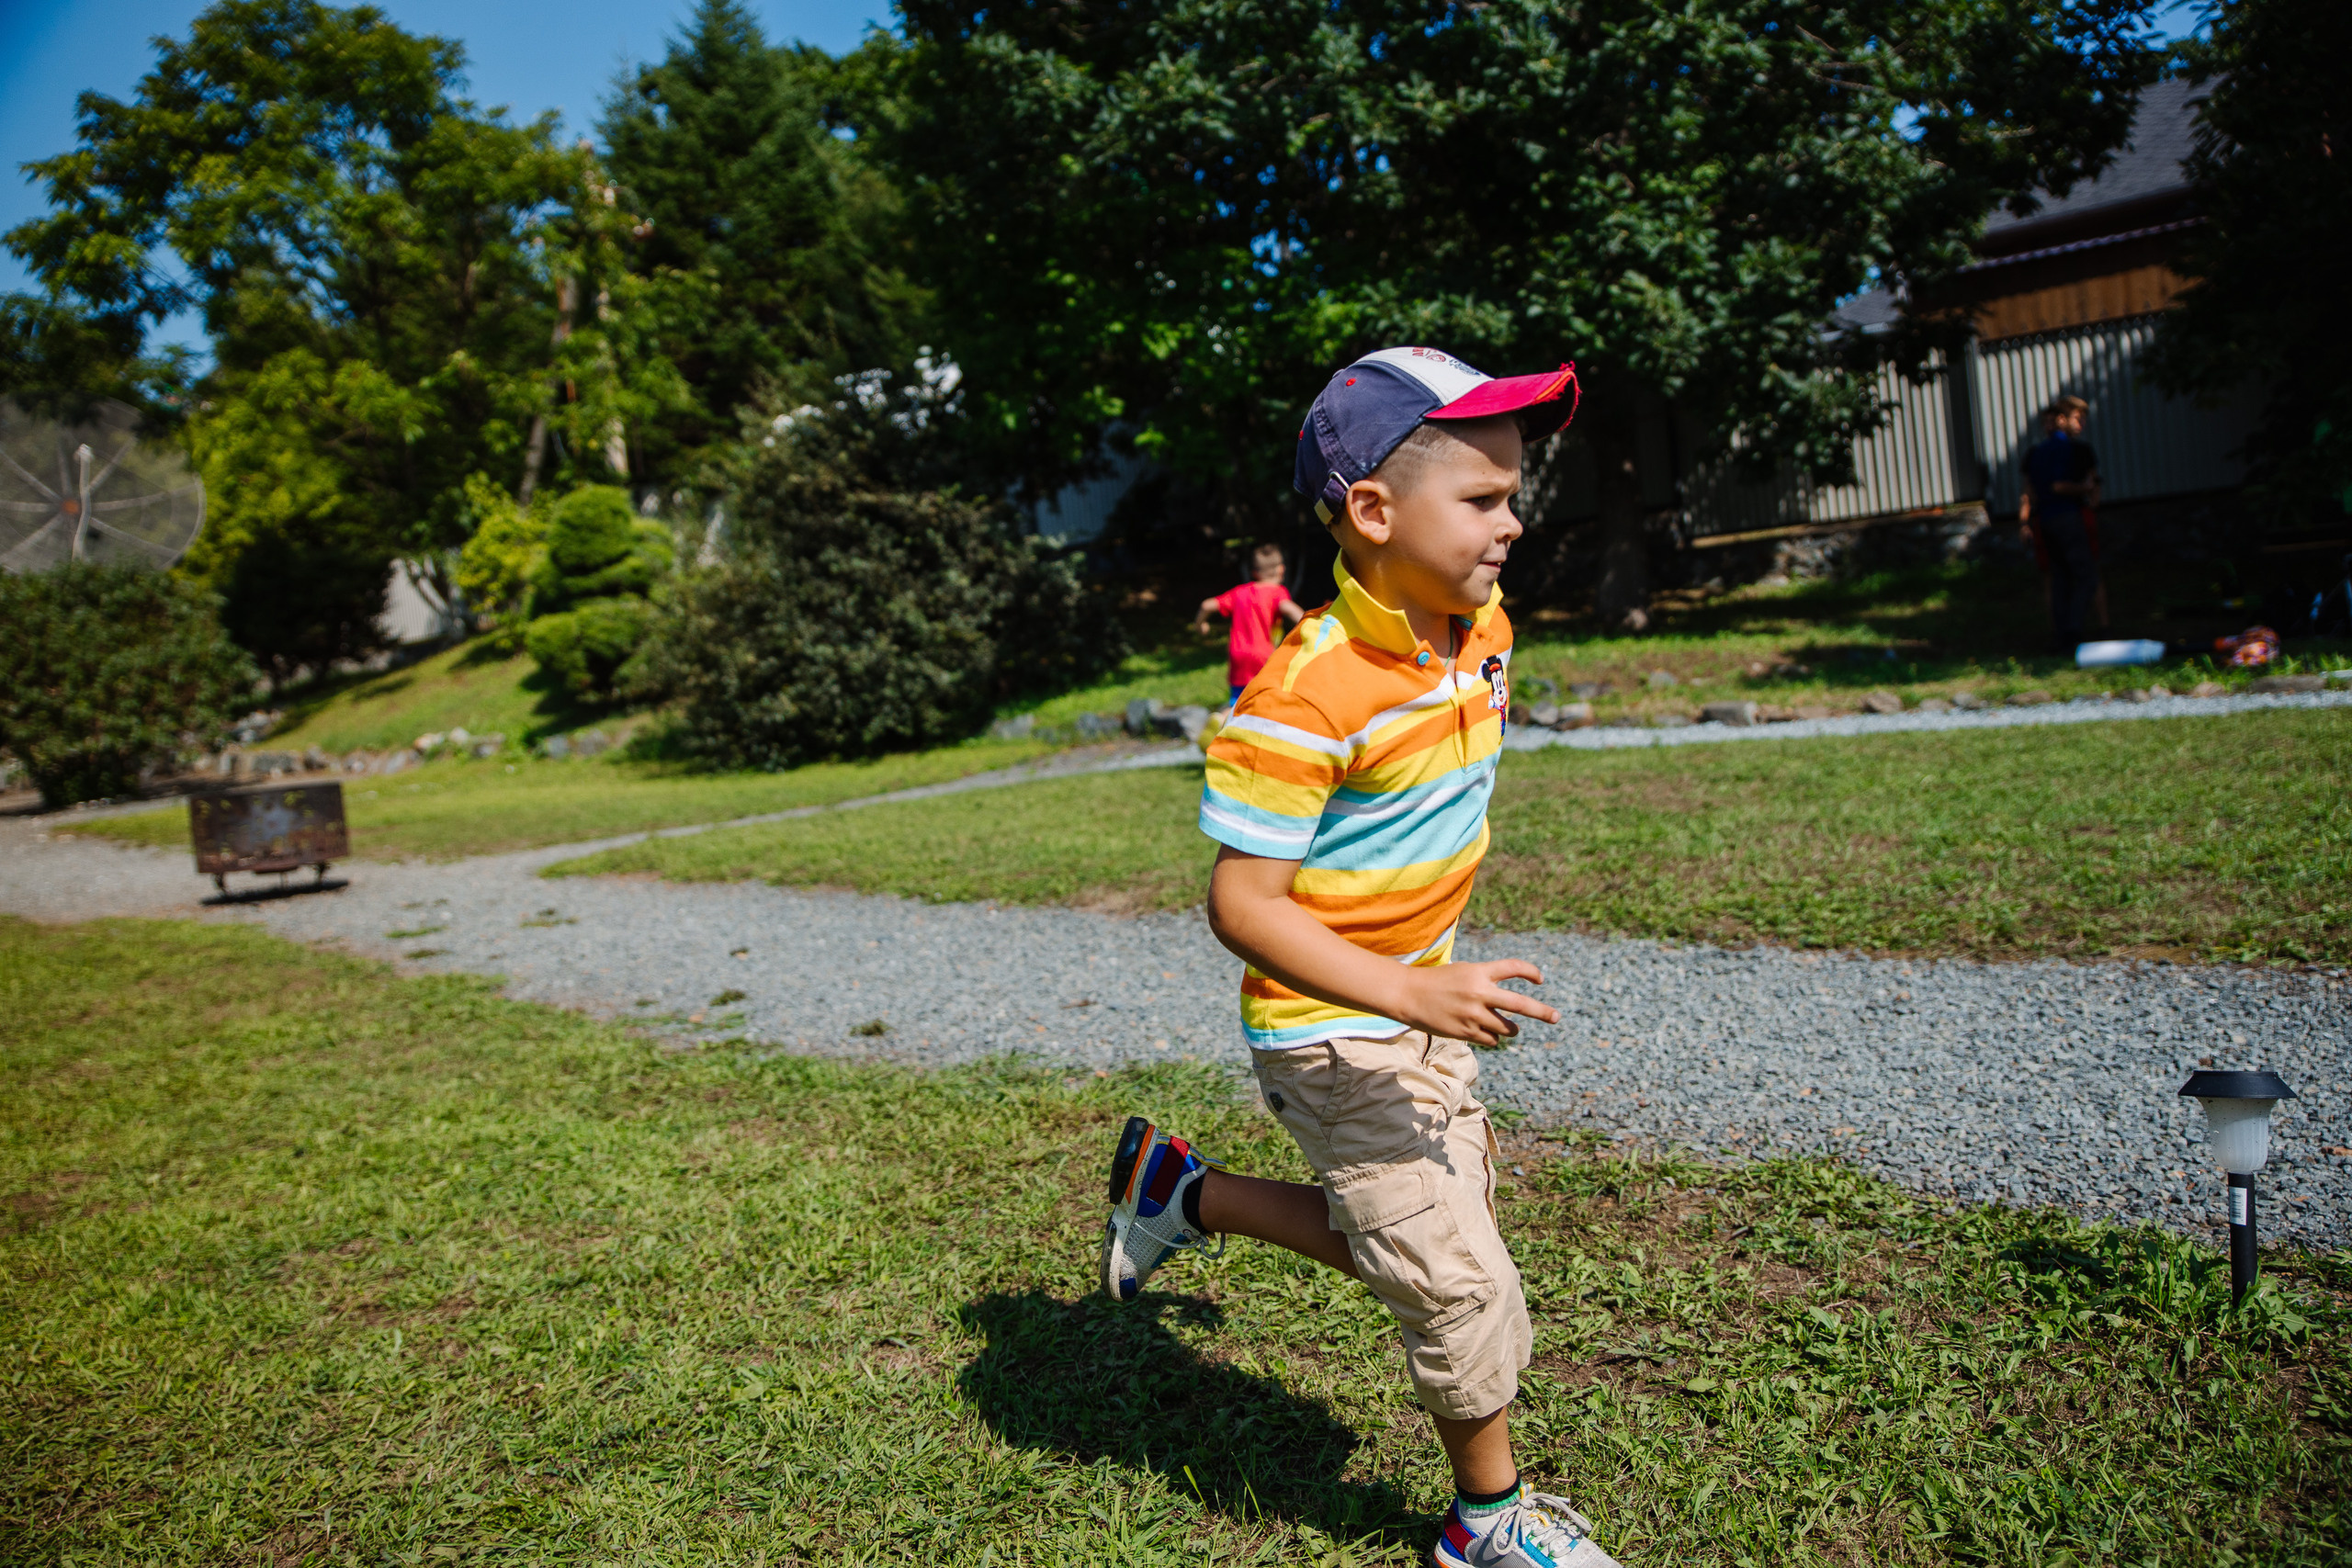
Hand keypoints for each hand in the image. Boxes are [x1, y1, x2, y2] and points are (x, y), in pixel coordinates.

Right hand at [1395, 960, 1560, 1046]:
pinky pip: (1492, 1040)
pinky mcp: (1466, 1032)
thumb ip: (1487, 983)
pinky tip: (1482, 1032)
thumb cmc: (1437, 982)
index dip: (1531, 972)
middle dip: (1542, 1012)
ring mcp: (1473, 1014)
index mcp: (1479, 972)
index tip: (1539, 980)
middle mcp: (1479, 993)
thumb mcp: (1464, 973)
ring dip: (1510, 1028)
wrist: (1408, 995)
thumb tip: (1511, 1006)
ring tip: (1507, 1026)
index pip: (1514, 967)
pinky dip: (1493, 1037)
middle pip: (1521, 1004)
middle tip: (1557, 1017)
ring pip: (1507, 1028)